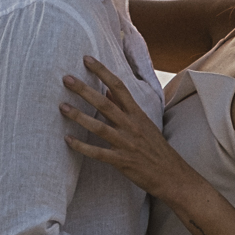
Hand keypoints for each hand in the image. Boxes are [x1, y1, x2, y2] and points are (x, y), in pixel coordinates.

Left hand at [62, 56, 197, 199]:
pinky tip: (68, 140)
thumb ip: (125, 107)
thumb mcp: (144, 124)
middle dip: (84, 90)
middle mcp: (131, 125)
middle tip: (66, 79)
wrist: (172, 175)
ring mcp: (126, 143)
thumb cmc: (157, 149)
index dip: (102, 72)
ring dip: (80, 116)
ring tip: (62, 107)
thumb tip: (108, 90)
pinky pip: (98, 153)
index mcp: (137, 114)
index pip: (119, 87)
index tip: (87, 59)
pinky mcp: (122, 161)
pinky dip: (82, 147)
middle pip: (105, 103)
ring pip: (99, 126)